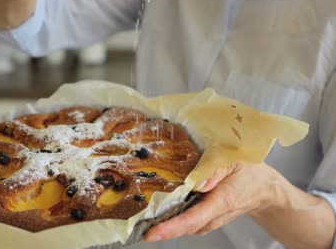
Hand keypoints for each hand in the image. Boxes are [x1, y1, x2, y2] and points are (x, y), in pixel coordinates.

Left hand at [144, 163, 283, 240]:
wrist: (263, 188)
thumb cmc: (249, 172)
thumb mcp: (235, 161)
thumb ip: (216, 169)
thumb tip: (196, 182)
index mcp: (221, 201)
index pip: (193, 219)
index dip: (171, 228)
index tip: (151, 233)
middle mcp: (212, 216)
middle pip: (182, 226)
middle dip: (158, 226)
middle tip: (132, 222)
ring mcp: (208, 220)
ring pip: (181, 224)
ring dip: (162, 221)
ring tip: (139, 213)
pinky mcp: (204, 218)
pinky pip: (184, 219)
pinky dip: (170, 215)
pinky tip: (157, 206)